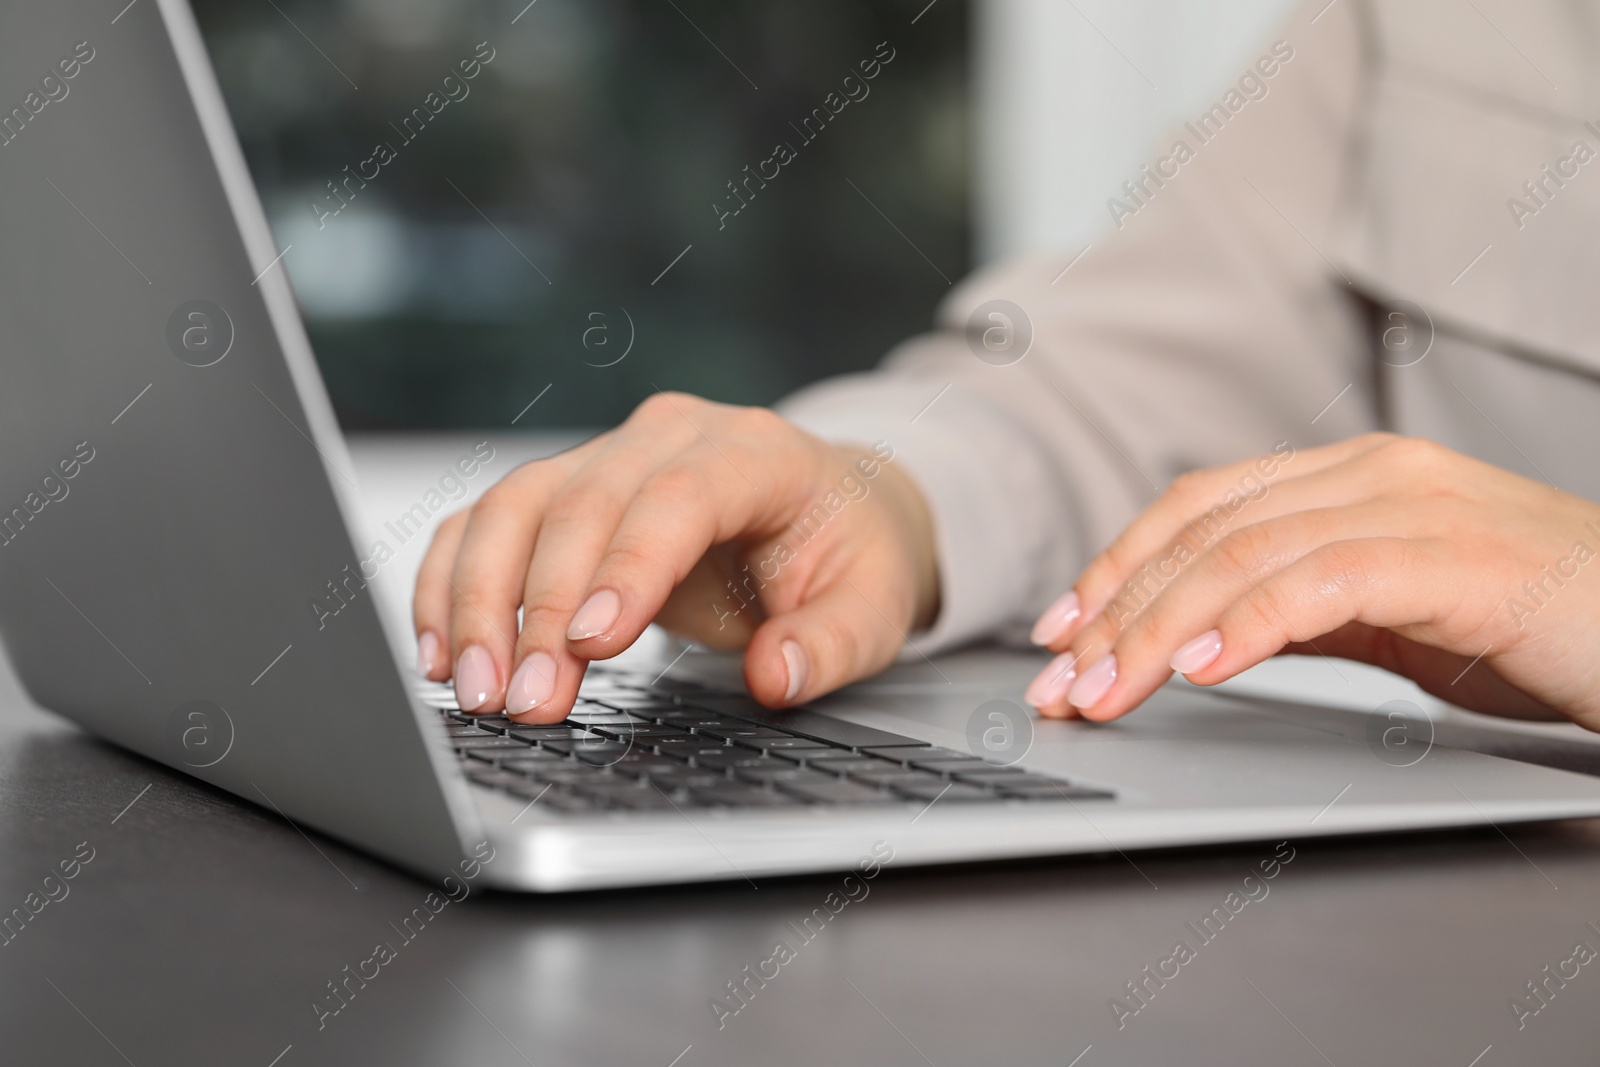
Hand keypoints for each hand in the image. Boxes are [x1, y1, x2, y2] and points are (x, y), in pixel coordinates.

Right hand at [413, 392, 938, 721]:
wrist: (829, 505)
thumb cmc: (848, 551)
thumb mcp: (875, 603)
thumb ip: (834, 642)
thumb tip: (777, 675)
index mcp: (755, 452)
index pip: (677, 497)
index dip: (628, 566)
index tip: (593, 644)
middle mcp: (670, 437)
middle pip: (581, 503)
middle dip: (542, 608)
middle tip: (527, 700)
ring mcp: (609, 454)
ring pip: (516, 505)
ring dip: (480, 598)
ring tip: (476, 688)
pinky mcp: (566, 489)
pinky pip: (488, 521)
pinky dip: (453, 581)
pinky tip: (443, 650)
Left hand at [1024, 434, 1599, 729]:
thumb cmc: (1544, 628)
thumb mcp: (1396, 616)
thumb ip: (1306, 605)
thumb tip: (1205, 633)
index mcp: (1355, 475)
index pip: (1202, 507)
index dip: (1120, 563)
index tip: (1062, 627)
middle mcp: (1375, 473)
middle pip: (1204, 530)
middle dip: (1116, 607)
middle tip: (1060, 679)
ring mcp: (1415, 506)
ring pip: (1243, 556)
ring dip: (1157, 629)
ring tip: (1105, 688)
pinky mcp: (1456, 559)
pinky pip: (1320, 584)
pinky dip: (1247, 626)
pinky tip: (1198, 669)